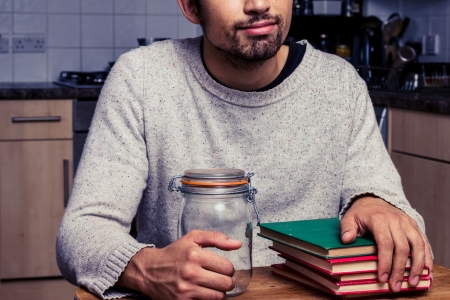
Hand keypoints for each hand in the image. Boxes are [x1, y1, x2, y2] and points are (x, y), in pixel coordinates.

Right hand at [116, 230, 241, 299]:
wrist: (148, 270)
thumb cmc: (173, 253)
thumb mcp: (192, 238)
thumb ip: (216, 238)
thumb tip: (237, 244)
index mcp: (196, 255)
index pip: (228, 268)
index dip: (228, 268)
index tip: (222, 268)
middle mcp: (191, 272)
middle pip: (226, 284)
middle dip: (226, 281)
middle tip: (219, 278)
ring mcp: (186, 289)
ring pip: (218, 296)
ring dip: (218, 291)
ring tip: (210, 285)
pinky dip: (207, 299)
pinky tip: (201, 291)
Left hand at [340, 196, 432, 291]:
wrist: (374, 199)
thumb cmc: (361, 213)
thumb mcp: (349, 218)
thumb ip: (347, 228)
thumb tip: (346, 239)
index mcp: (379, 219)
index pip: (385, 243)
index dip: (385, 262)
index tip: (382, 278)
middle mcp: (396, 221)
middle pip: (402, 248)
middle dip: (399, 270)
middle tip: (395, 286)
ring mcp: (407, 223)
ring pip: (417, 246)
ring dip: (417, 266)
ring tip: (412, 282)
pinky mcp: (415, 226)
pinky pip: (424, 242)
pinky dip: (427, 257)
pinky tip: (425, 270)